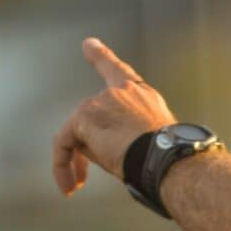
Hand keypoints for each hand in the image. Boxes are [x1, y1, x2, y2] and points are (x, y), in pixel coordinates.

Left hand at [52, 38, 176, 195]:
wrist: (168, 160)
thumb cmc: (168, 159)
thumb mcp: (149, 141)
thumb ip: (121, 135)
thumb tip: (90, 148)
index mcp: (143, 97)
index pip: (119, 72)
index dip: (102, 57)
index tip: (88, 45)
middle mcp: (121, 93)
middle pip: (92, 117)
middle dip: (88, 148)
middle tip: (84, 178)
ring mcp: (101, 102)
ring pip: (78, 132)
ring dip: (76, 162)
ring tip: (78, 186)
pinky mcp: (85, 117)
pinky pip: (64, 143)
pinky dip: (62, 165)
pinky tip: (69, 185)